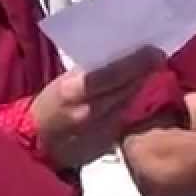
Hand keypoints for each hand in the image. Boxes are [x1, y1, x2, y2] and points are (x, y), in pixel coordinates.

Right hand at [31, 47, 161, 167]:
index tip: (154, 51)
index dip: (136, 63)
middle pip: (126, 88)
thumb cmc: (49, 104)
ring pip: (130, 103)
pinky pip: (126, 119)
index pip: (112, 74)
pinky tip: (136, 95)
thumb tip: (119, 55)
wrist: (37, 141)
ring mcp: (100, 130)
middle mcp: (89, 111)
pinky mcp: (108, 144)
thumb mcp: (62, 82)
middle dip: (145, 72)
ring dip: (142, 87)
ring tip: (151, 71)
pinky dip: (133, 105)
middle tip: (158, 57)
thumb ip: (89, 71)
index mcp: (74, 90)